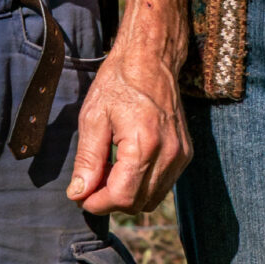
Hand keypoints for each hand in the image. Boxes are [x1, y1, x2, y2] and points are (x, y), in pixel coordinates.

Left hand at [66, 36, 190, 213]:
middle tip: (91, 181)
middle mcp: (169, 153)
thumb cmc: (119, 83)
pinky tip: (127, 164)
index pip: (122, 197)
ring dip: (127, 194)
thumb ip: (87, 160)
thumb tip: (79, 194)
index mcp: (144, 144)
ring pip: (151, 199)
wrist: (151, 59)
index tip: (80, 195)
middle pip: (137, 203)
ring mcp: (181, 154)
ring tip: (109, 171)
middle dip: (110, 200)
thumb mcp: (93, 117)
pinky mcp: (185, 153)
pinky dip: (143, 184)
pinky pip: (163, 185)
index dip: (97, 203)